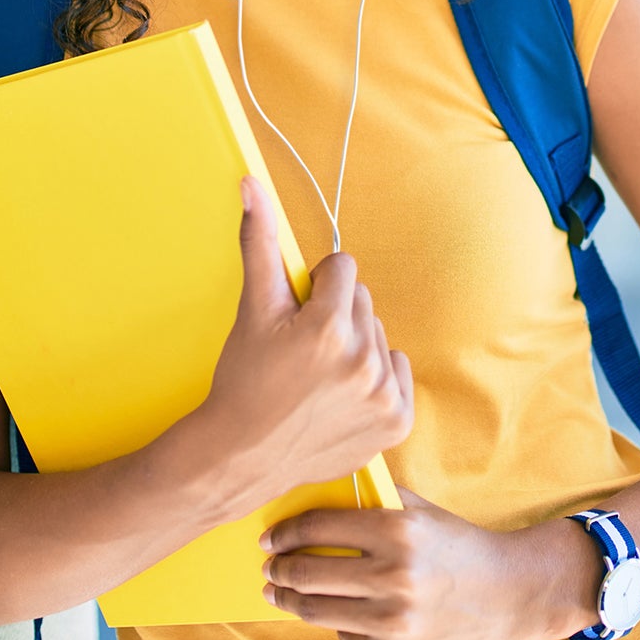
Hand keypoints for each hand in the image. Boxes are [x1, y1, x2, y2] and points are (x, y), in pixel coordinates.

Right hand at [200, 175, 414, 498]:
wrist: (242, 456)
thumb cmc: (244, 379)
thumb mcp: (253, 308)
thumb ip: (259, 241)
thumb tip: (252, 183)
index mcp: (329, 328)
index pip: (343, 268)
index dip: (315, 288)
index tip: (296, 317)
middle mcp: (363, 361)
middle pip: (363, 301)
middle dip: (335, 315)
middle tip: (303, 351)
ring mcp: (383, 396)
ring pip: (378, 335)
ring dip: (354, 347)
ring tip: (319, 376)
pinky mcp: (396, 422)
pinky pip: (397, 371)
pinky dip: (375, 380)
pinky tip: (341, 396)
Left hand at [260, 486, 556, 639]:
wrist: (511, 598)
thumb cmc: (461, 548)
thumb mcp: (422, 512)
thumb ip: (374, 500)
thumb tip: (319, 491)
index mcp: (400, 532)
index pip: (319, 528)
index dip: (285, 532)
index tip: (270, 538)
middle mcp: (394, 579)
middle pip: (307, 575)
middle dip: (279, 570)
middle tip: (270, 568)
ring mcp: (392, 624)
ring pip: (317, 612)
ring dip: (292, 601)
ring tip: (282, 593)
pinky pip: (346, 638)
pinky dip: (340, 624)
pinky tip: (344, 613)